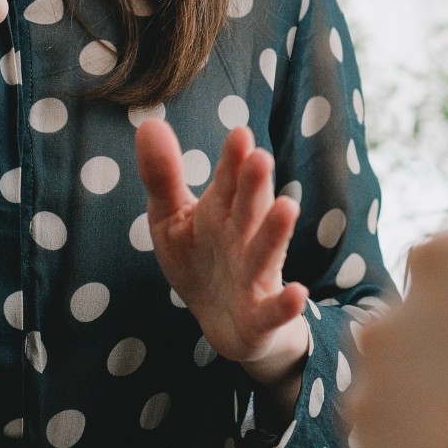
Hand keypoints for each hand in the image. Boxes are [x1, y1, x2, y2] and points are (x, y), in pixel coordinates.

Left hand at [136, 120, 310, 393]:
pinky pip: (274, 309)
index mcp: (223, 210)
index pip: (229, 180)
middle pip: (249, 208)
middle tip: (259, 157)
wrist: (225, 323)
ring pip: (266, 252)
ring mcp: (255, 275)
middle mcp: (243, 238)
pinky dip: (286, 304)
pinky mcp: (262, 314)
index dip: (233, 159)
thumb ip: (163, 175)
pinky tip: (297, 293)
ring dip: (276, 232)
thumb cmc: (200, 259)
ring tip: (287, 207)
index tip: (238, 134)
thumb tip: (149, 123)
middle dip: (255, 186)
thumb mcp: (172, 217)